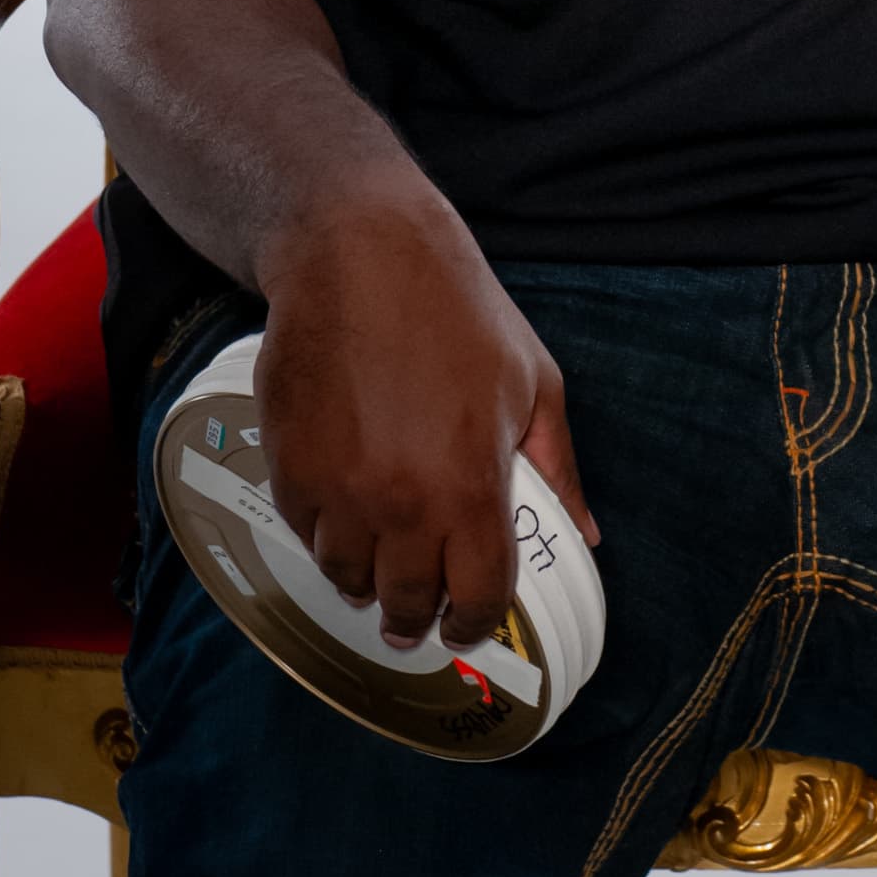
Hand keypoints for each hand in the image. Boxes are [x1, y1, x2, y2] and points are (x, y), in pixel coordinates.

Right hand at [254, 181, 597, 653]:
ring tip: (378, 563)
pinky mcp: (291, 469)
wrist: (359, 252)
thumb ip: (558, 467)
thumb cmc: (454, 308)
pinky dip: (324, 537)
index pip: (479, 597)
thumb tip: (586, 533)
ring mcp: (340, 491)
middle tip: (418, 614)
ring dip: (366, 580)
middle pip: (407, 604)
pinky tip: (343, 513)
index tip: (469, 623)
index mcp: (472, 486)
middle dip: (418, 616)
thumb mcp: (533, 380)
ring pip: (348, 579)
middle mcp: (403, 503)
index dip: (476, 622)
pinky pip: (305, 536)